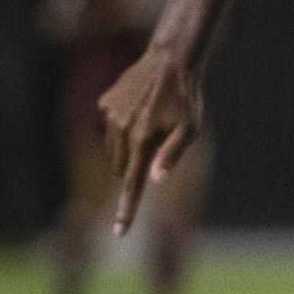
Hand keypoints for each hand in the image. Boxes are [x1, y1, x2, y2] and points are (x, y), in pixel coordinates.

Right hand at [99, 44, 202, 233]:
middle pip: (122, 169)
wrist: (171, 60)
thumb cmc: (187, 98)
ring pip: (113, 150)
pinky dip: (122, 127)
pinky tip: (141, 108)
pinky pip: (110, 127)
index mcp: (141, 140)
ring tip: (151, 123)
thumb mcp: (190, 129)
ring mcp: (109, 116)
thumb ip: (172, 155)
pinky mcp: (104, 104)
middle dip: (136, 168)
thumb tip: (155, 180)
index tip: (119, 232)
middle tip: (159, 144)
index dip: (127, 210)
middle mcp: (119, 130)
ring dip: (128, 148)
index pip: (132, 184)